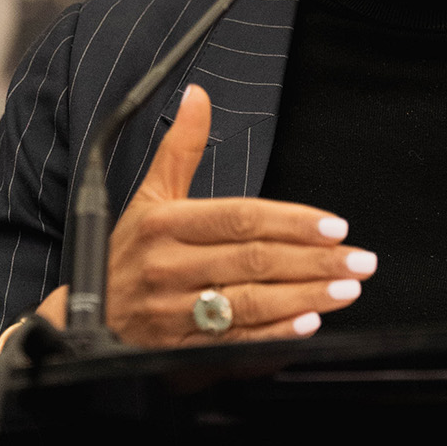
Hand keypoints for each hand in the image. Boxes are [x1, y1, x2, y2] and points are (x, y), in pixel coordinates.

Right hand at [22, 84, 375, 348]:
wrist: (86, 321)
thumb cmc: (130, 254)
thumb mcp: (149, 197)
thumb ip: (180, 148)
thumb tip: (198, 95)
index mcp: (164, 224)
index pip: (240, 218)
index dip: (291, 221)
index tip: (334, 226)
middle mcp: (167, 267)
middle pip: (252, 260)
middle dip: (314, 261)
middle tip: (360, 260)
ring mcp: (172, 312)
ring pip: (248, 303)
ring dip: (304, 298)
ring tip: (346, 290)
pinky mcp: (178, 351)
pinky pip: (233, 344)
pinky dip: (273, 337)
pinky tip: (308, 327)